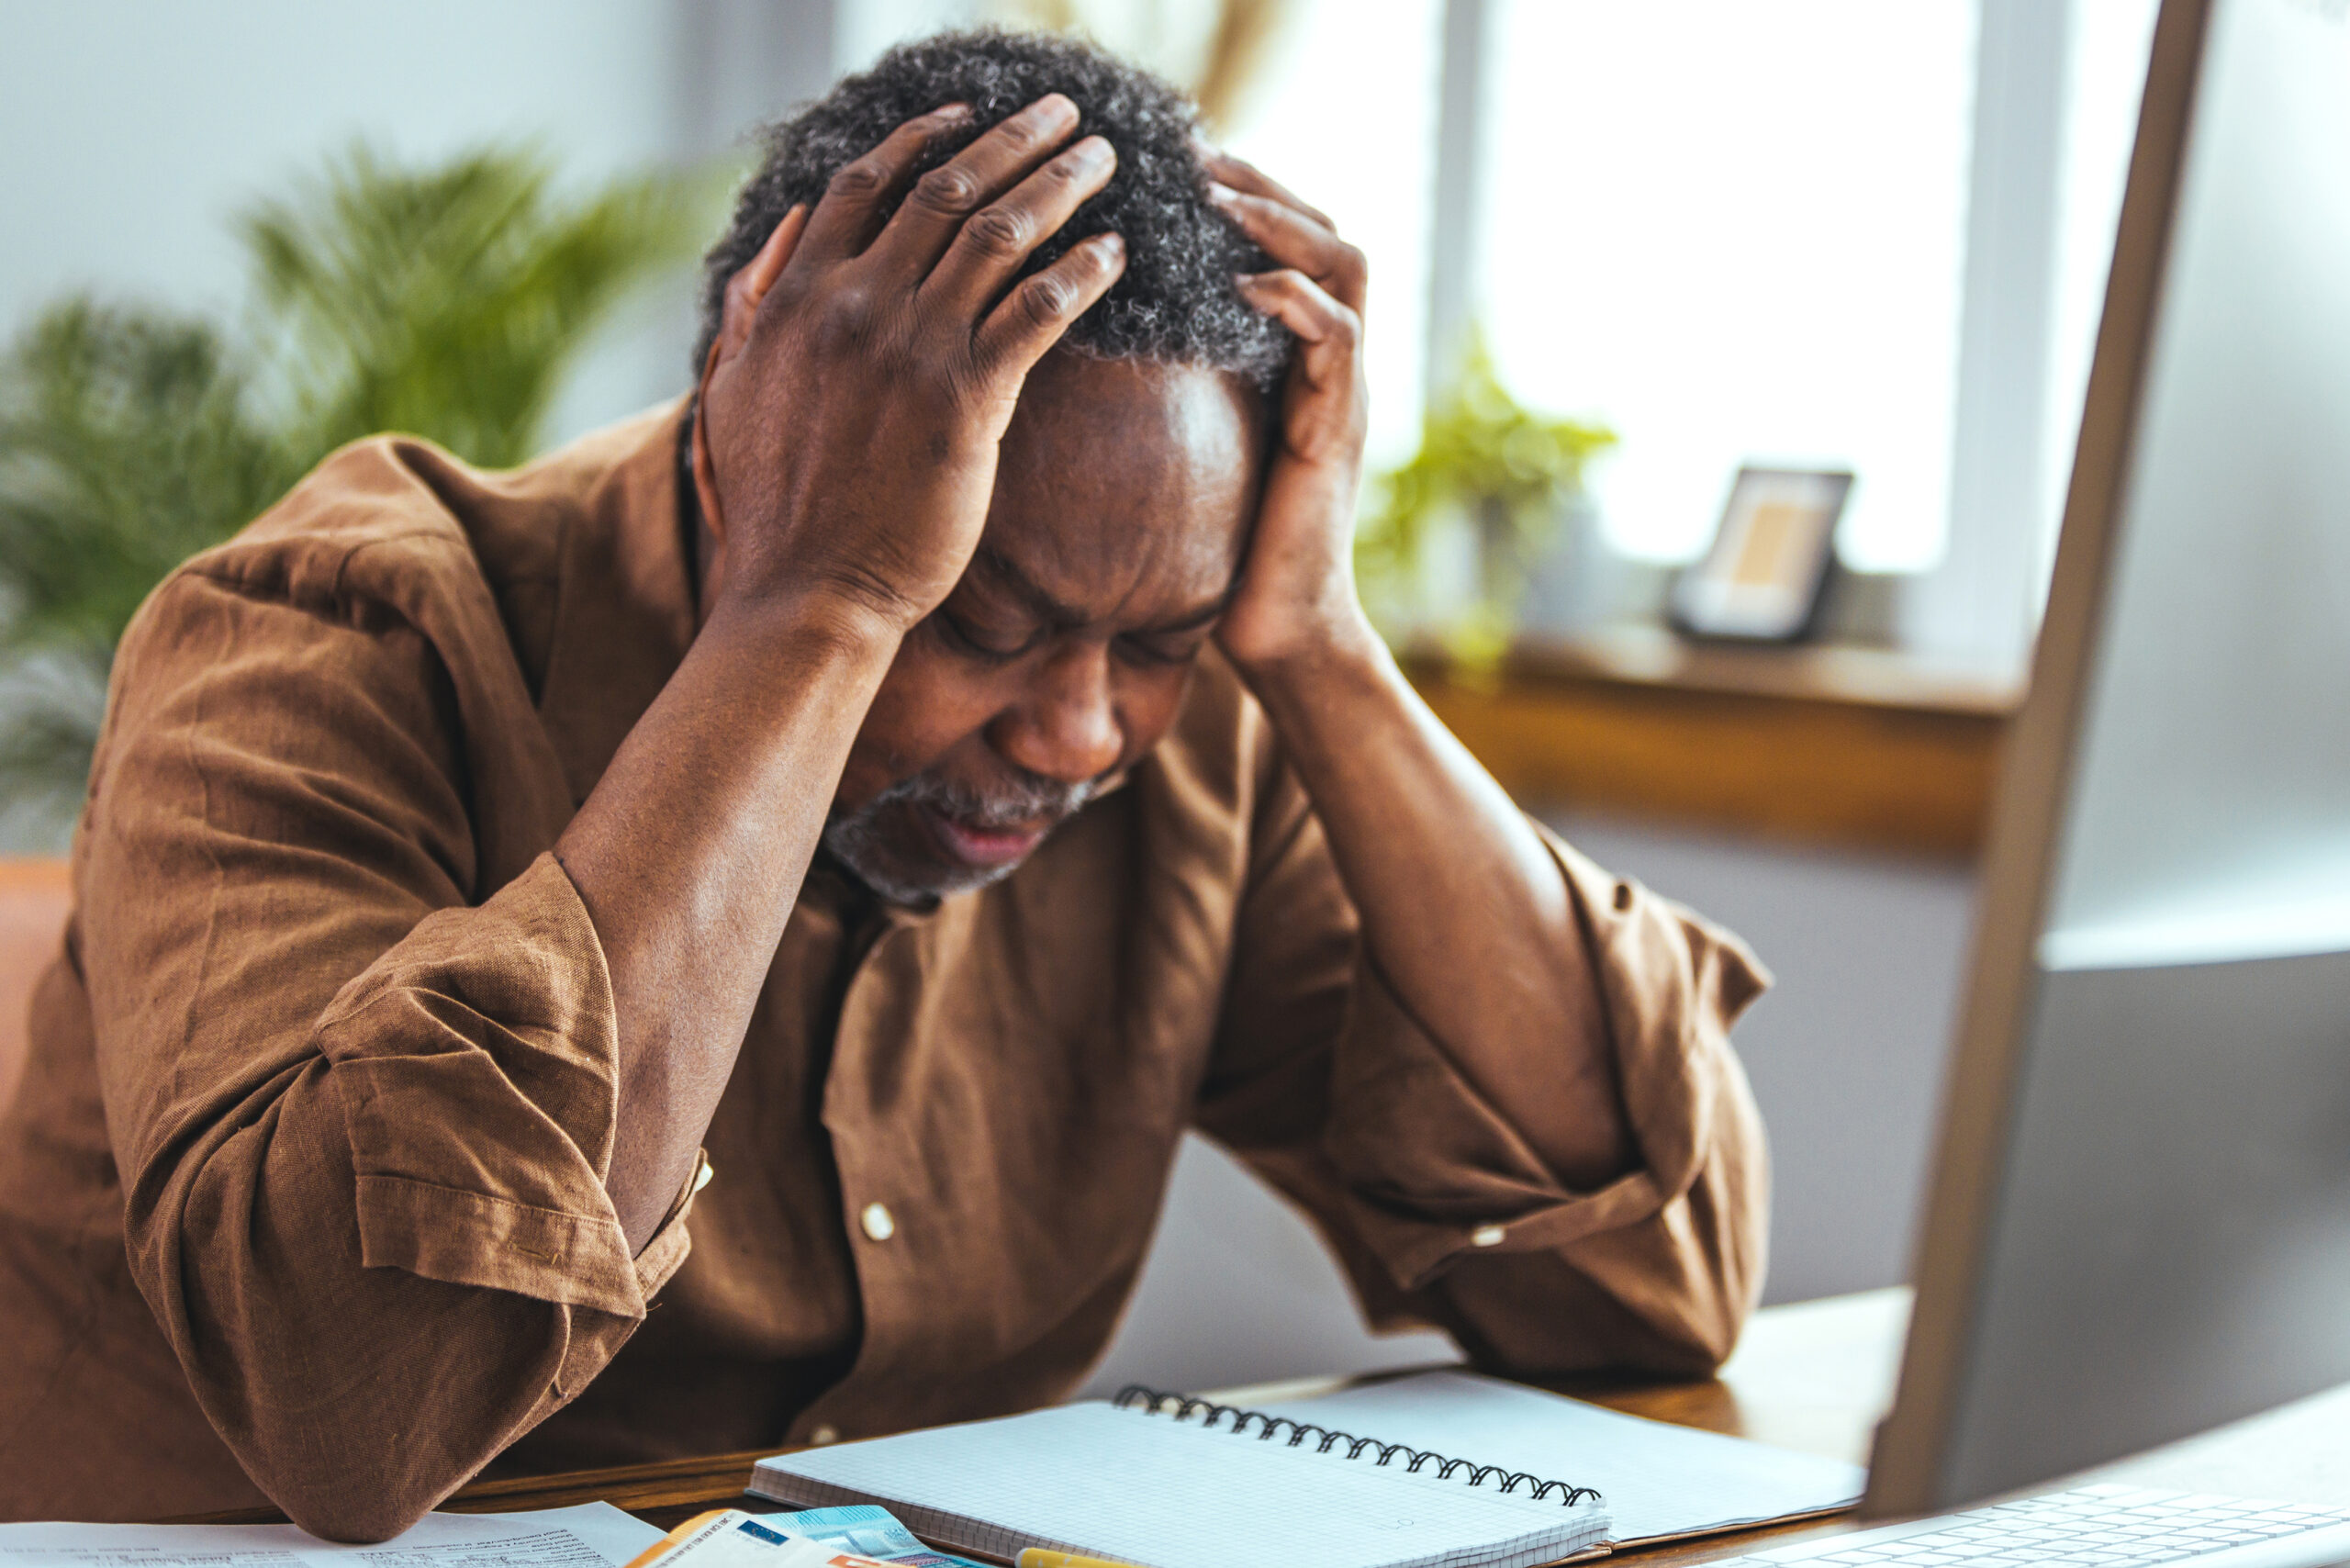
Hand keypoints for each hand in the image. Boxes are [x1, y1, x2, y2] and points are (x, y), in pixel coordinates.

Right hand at [692, 96, 1128, 635]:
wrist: (805, 591)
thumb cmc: (774, 507)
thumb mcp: (736, 389)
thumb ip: (755, 305)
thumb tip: (786, 232)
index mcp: (797, 297)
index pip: (867, 184)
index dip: (924, 139)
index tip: (969, 116)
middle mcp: (854, 305)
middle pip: (947, 190)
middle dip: (1015, 142)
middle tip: (1065, 116)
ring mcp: (911, 348)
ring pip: (1000, 235)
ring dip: (1061, 185)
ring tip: (1102, 160)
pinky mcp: (966, 400)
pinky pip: (1039, 311)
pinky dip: (1083, 270)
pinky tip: (1114, 252)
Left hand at [1203, 150, 1377, 676]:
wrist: (1276, 632)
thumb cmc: (1227, 553)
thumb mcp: (1194, 448)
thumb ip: (1176, 391)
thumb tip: (1093, 348)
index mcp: (1298, 364)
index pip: (1293, 248)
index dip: (1246, 198)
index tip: (1181, 168)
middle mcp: (1333, 367)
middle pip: (1328, 235)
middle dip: (1266, 187)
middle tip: (1199, 157)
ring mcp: (1345, 393)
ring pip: (1345, 266)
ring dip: (1281, 222)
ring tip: (1219, 198)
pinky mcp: (1340, 428)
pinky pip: (1336, 335)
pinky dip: (1291, 298)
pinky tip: (1239, 283)